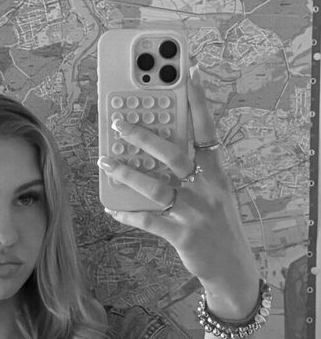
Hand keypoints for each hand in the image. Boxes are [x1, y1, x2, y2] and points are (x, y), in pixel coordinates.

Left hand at [99, 67, 259, 314]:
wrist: (232, 267)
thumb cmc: (217, 223)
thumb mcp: (215, 191)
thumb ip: (195, 169)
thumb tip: (159, 145)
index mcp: (217, 172)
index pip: (207, 129)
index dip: (198, 100)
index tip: (188, 71)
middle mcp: (207, 188)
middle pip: (173, 154)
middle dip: (144, 136)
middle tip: (119, 122)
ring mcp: (195, 212)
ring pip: (156, 187)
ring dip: (127, 173)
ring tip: (105, 161)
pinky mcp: (183, 235)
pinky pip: (149, 220)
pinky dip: (127, 213)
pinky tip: (111, 206)